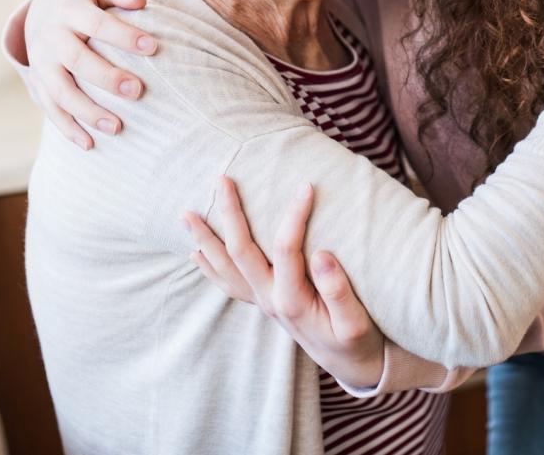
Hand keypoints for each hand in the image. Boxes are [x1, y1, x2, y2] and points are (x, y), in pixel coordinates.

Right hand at [22, 0, 157, 148]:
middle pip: (77, 60)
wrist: (39, 12)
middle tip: (138, 91)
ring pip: (60, 91)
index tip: (153, 48)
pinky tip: (90, 144)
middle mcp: (51, 38)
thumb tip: (141, 1)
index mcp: (69, 10)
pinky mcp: (37, 84)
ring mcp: (41, 63)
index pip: (97, 23)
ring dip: (87, 111)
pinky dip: (68, 128)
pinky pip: (50, 109)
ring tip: (118, 127)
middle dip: (107, 78)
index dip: (123, 35)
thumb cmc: (84, 1)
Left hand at [184, 176, 384, 390]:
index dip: (294, 216)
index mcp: (292, 300)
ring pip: (225, 268)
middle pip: (240, 251)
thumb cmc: (357, 340)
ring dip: (205, 240)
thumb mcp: (356, 322)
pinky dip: (210, 266)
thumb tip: (321, 254)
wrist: (350, 364)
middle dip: (230, 213)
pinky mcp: (264, 302)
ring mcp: (262, 301)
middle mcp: (269, 299)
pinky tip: (197, 253)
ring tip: (186, 214)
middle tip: (222, 179)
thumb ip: (338, 291)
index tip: (306, 186)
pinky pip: (228, 283)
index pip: (286, 249)